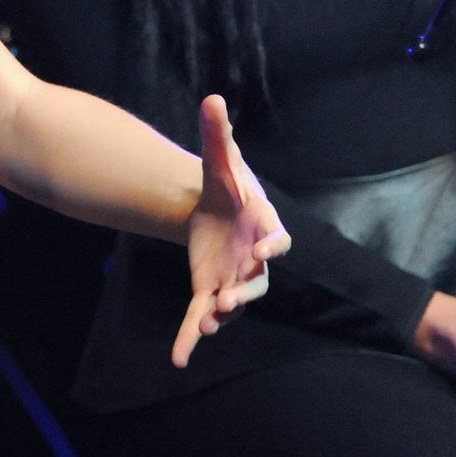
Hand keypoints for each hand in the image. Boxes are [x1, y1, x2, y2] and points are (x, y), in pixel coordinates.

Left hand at [173, 94, 290, 366]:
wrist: (212, 208)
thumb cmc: (225, 185)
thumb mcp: (218, 160)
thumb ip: (217, 134)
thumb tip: (212, 97)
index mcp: (262, 225)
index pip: (277, 239)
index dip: (272, 244)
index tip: (265, 249)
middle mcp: (253, 258)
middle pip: (257, 280)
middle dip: (246, 290)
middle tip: (228, 299)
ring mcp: (232, 278)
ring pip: (233, 302)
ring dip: (221, 314)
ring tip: (206, 326)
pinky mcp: (209, 290)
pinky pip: (200, 318)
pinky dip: (189, 338)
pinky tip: (178, 359)